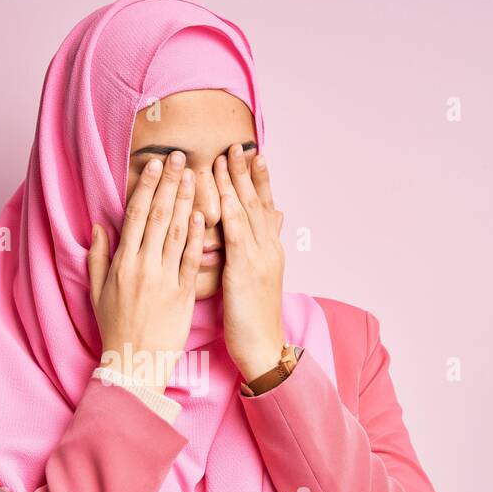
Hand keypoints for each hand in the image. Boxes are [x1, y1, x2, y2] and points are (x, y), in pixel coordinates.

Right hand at [87, 151, 203, 395]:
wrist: (135, 362)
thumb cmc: (115, 328)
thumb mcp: (97, 292)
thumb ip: (98, 257)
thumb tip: (98, 226)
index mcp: (121, 263)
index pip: (136, 215)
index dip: (147, 187)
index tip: (155, 165)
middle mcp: (143, 266)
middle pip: (159, 215)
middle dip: (170, 183)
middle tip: (181, 158)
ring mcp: (165, 279)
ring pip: (178, 232)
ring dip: (187, 200)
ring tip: (196, 176)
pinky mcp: (184, 293)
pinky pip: (192, 258)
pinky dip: (198, 235)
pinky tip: (205, 214)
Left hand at [215, 143, 286, 382]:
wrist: (263, 347)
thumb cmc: (252, 320)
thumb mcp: (257, 280)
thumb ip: (256, 252)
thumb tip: (259, 231)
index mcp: (269, 250)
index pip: (264, 206)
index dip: (258, 179)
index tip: (251, 154)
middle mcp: (268, 248)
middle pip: (257, 201)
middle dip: (247, 172)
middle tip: (239, 144)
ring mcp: (260, 258)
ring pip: (248, 212)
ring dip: (237, 182)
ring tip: (228, 157)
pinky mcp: (246, 271)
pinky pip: (237, 236)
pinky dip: (230, 212)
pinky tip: (222, 195)